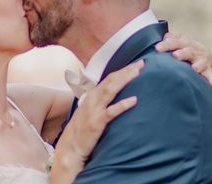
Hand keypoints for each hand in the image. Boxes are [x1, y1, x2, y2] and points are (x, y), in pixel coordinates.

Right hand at [49, 60, 143, 182]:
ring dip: (124, 80)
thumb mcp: (89, 110)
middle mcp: (92, 99)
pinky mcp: (97, 123)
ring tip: (137, 74)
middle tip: (140, 64)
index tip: (135, 65)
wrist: (70, 147)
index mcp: (91, 95)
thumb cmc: (81, 129)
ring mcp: (94, 110)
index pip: (109, 78)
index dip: (122, 70)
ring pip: (111, 90)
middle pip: (111, 80)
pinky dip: (123, 105)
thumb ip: (99, 101)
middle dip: (126, 71)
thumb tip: (113, 94)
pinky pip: (111, 112)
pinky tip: (134, 100)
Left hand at [155, 32, 211, 86]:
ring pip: (201, 62)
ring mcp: (202, 60)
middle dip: (183, 53)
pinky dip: (211, 79)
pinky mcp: (208, 70)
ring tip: (194, 69)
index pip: (175, 41)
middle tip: (175, 56)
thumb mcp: (177, 40)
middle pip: (189, 51)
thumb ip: (170, 39)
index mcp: (185, 42)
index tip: (157, 48)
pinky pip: (210, 75)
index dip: (166, 44)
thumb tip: (162, 40)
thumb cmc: (184, 48)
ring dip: (198, 65)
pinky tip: (211, 83)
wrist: (204, 54)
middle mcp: (195, 50)